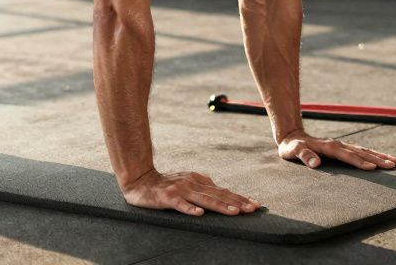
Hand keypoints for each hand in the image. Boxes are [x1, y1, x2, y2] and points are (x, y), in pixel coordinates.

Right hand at [122, 169, 261, 216]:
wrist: (139, 180)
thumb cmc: (164, 183)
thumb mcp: (186, 180)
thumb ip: (202, 184)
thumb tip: (218, 187)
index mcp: (198, 180)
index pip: (223, 191)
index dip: (240, 197)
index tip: (256, 205)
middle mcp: (192, 184)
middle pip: (218, 195)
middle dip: (237, 202)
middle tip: (253, 209)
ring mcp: (180, 190)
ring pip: (204, 200)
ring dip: (220, 206)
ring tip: (235, 212)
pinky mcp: (167, 198)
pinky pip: (180, 205)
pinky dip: (190, 209)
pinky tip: (200, 214)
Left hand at [277, 129, 395, 170]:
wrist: (292, 136)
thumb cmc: (292, 147)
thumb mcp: (293, 151)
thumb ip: (303, 155)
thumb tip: (315, 163)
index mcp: (328, 147)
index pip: (346, 155)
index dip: (358, 161)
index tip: (372, 168)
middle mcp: (338, 144)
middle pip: (360, 152)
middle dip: (377, 159)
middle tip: (393, 165)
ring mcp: (341, 145)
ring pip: (364, 150)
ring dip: (379, 156)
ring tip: (395, 162)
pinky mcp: (342, 148)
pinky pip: (361, 151)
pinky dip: (373, 154)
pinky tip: (382, 158)